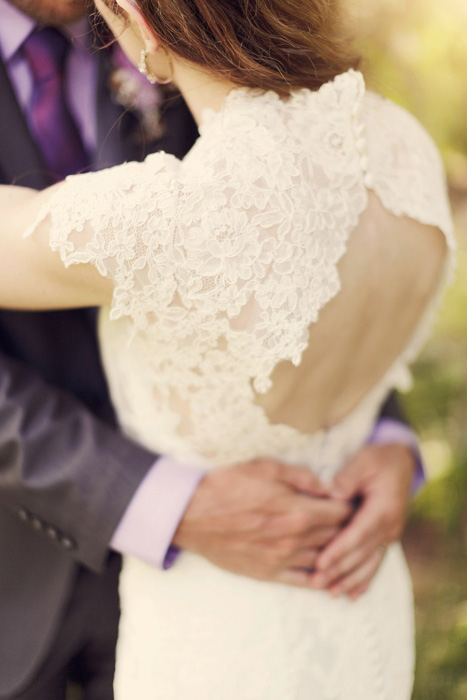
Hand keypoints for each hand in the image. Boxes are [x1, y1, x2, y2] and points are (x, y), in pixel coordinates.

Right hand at [172, 459, 351, 586]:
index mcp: (296, 509)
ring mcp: (281, 558)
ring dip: (336, 551)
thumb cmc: (227, 485)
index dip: (350, 505)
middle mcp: (294, 538)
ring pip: (324, 559)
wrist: (192, 513)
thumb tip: (328, 487)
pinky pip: (303, 581)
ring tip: (342, 542)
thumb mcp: (265, 467)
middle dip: (347, 527)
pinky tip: (326, 571)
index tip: (353, 501)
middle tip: (352, 520)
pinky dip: (320, 577)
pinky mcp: (268, 573)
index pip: (340, 512)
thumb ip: (301, 477)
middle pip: (336, 536)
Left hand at [310, 444, 415, 599]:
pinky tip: (352, 595)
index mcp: (383, 508)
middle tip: (316, 582)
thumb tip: (333, 494)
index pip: (358, 533)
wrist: (401, 463)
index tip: (320, 562)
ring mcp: (389, 535)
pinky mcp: (385, 538)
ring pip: (369, 563)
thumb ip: (348, 477)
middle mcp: (389, 526)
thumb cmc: (377, 460)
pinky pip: (375, 563)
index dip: (339, 549)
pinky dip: (364, 580)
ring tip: (330, 593)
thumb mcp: (363, 460)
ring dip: (350, 580)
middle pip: (362, 553)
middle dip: (339, 570)